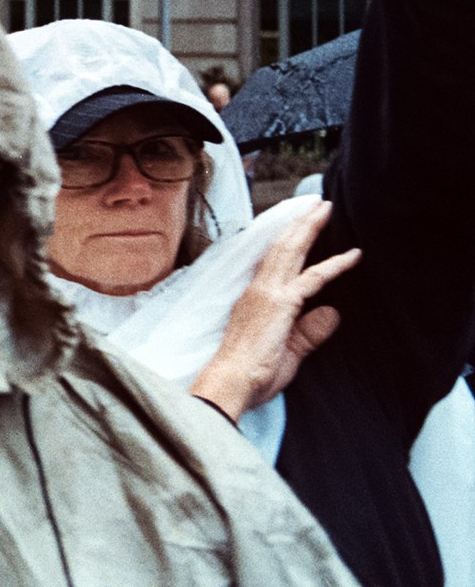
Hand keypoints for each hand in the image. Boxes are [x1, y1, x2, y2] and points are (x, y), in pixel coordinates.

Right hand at [189, 201, 360, 420]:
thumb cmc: (253, 373)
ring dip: (309, 228)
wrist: (232, 381)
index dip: (291, 241)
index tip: (304, 226)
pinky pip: (312, 278)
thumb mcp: (290, 351)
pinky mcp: (280, 303)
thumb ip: (310, 331)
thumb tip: (333, 312)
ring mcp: (268, 293)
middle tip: (318, 204)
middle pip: (283, 248)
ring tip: (324, 210)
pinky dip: (333, 265)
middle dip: (301, 224)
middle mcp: (260, 289)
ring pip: (291, 252)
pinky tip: (352, 256)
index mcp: (256, 298)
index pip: (276, 262)